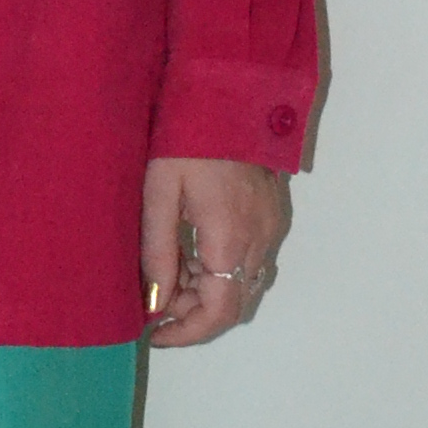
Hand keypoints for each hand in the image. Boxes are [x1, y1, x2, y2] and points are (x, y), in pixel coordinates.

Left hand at [141, 156, 289, 348]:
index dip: (187, 332)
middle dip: (194, 313)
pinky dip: (222, 270)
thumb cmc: (187, 139)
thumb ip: (158, 252)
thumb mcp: (159, 193)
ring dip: (208, 292)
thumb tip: (155, 301)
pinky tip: (193, 251)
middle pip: (233, 304)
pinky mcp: (272, 214)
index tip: (155, 333)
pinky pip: (250, 261)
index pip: (218, 312)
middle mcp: (260, 240)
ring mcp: (271, 227)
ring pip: (243, 284)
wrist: (230, 94)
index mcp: (230, 239)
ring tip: (169, 273)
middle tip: (156, 300)